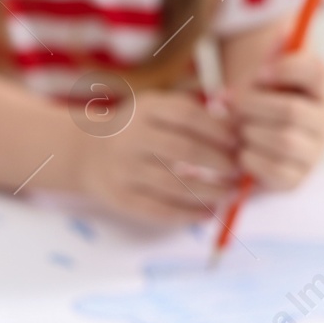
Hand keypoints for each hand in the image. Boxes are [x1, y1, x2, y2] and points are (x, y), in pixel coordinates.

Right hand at [72, 89, 239, 223]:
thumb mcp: (155, 108)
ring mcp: (124, 170)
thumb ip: (191, 112)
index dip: (217, 130)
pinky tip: (207, 213)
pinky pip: (159, 210)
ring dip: (208, 191)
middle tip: (238, 170)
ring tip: (229, 193)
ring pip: (173, 184)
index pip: (187, 116)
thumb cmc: (135, 128)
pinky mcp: (121, 198)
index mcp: (144, 111)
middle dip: (218, 162)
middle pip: (183, 150)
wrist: (84, 152)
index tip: (237, 142)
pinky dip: (188, 214)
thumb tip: (238, 126)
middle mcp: (131, 139)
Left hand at [226, 50, 323, 190]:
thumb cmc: (258, 102)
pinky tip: (242, 152)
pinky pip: (275, 170)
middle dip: (254, 108)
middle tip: (234, 106)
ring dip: (251, 134)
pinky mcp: (296, 180)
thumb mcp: (264, 76)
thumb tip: (281, 36)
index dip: (287, 68)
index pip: (318, 70)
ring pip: (284, 141)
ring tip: (238, 130)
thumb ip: (272, 57)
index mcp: (319, 89)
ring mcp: (314, 153)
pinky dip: (251, 159)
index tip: (260, 72)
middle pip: (291, 111)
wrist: (251, 143)